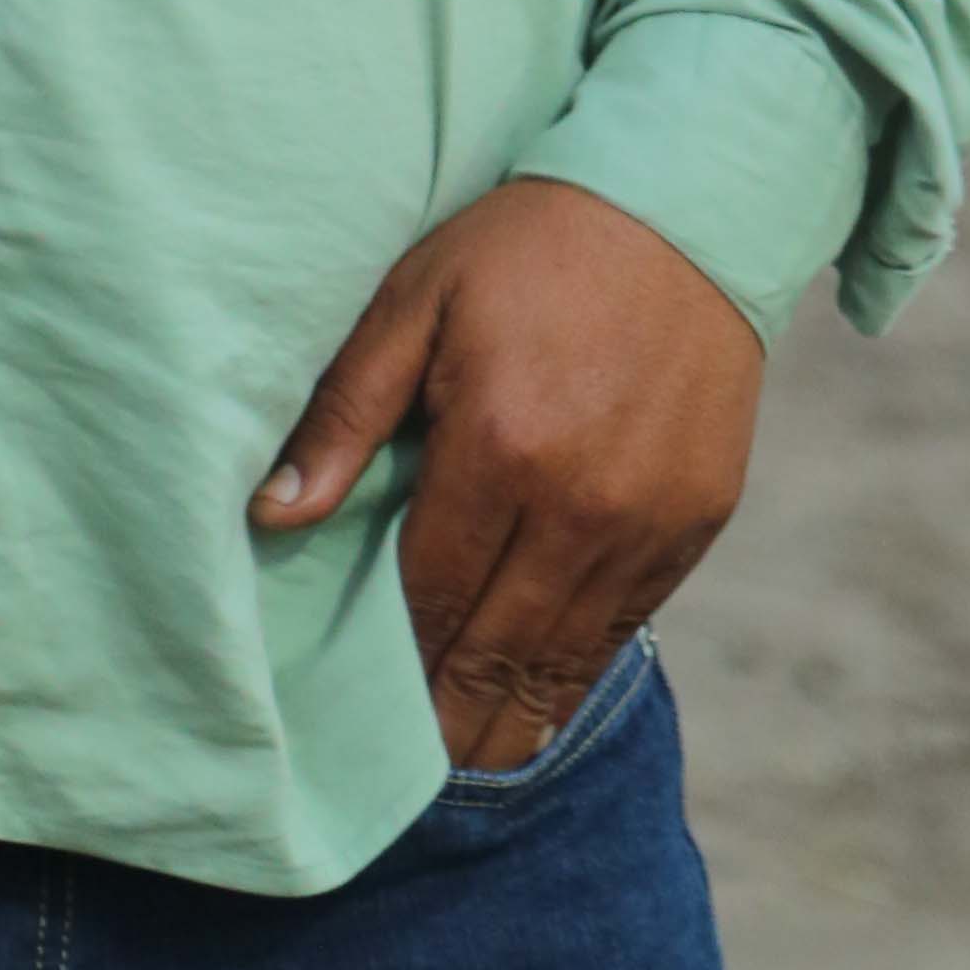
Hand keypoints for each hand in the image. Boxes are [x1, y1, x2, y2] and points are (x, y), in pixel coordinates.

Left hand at [252, 177, 764, 768]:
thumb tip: (273, 513)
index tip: (352, 704)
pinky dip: (575, 672)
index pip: (430, 596)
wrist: (682, 207)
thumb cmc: (528, 246)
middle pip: (495, 653)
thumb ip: (346, 411)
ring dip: (509, 717)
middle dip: (443, 714)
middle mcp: (579, 506)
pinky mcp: (696, 526)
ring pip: (563, 662)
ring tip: (460, 757)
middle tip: (398, 763)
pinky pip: (624, 629)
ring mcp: (646, 525)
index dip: (390, 658)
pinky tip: (537, 701)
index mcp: (501, 448)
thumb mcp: (418, 297)